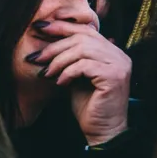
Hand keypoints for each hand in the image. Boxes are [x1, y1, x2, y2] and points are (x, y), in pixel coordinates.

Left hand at [28, 21, 131, 144]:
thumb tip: (46, 38)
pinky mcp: (114, 77)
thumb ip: (69, 58)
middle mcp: (119, 55)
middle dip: (54, 46)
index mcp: (111, 51)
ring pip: (82, 49)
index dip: (61, 26)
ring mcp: (119, 65)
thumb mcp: (75, 75)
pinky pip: (84, 65)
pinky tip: (60, 83)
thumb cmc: (87, 104)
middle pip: (81, 38)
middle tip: (37, 58)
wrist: (102, 131)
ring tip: (47, 73)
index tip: (39, 27)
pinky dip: (68, 72)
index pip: (85, 30)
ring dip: (59, 61)